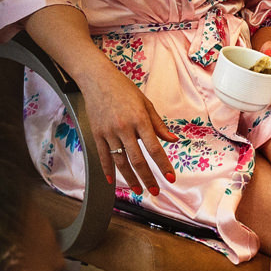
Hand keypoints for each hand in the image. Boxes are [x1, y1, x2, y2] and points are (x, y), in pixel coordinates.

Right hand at [78, 65, 178, 196]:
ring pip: (120, 161)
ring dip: (130, 178)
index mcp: (140, 120)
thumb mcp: (145, 103)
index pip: (154, 148)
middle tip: (156, 191)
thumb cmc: (123, 89)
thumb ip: (158, 124)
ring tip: (138, 190)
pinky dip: (107, 170)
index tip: (171, 178)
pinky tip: (112, 181)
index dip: (163, 165)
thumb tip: (173, 140)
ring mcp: (108, 132)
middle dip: (148, 178)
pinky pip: (103, 156)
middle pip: (138, 159)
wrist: (96, 79)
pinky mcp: (97, 133)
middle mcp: (124, 128)